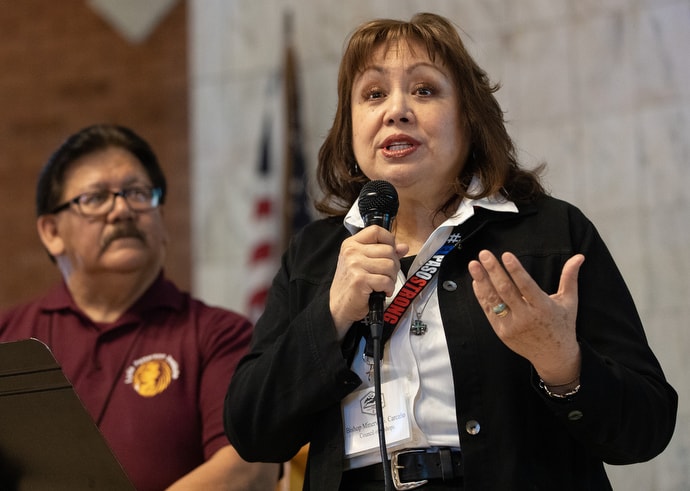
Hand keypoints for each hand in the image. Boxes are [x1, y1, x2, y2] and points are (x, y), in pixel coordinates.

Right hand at [330, 226, 407, 338]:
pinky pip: (386, 280)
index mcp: (351, 244)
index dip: (389, 240)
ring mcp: (355, 265)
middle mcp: (352, 251)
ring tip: (384, 284)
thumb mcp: (364, 264)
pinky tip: (382, 291)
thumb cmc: (351, 285)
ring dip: (392, 278)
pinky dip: (389, 288)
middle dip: (394, 265)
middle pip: (388, 250)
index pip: (376, 231)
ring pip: (390, 265)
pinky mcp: (360, 280)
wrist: (339, 306)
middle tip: (387, 275)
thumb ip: (383, 253)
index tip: (391, 252)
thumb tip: (403, 247)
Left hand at [468, 250, 584, 384]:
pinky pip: (489, 311)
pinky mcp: (502, 331)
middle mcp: (526, 317)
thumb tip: (579, 257)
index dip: (516, 271)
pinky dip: (481, 295)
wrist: (554, 356)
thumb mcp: (569, 302)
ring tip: (473, 264)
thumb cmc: (562, 326)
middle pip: (506, 291)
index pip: (526, 286)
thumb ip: (570, 278)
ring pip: (494, 300)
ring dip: (482, 281)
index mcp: (543, 308)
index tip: (506, 255)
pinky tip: (476, 281)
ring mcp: (512, 325)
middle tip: (484, 254)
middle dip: (494, 271)